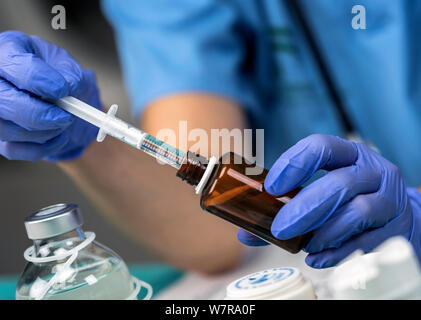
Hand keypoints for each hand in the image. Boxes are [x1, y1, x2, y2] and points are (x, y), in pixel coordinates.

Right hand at [0, 31, 100, 160]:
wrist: (65, 103)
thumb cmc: (61, 78)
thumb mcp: (70, 68)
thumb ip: (71, 74)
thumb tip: (68, 87)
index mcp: (8, 51)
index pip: (12, 63)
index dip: (36, 79)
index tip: (62, 89)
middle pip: (0, 100)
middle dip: (37, 113)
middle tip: (65, 117)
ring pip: (4, 128)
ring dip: (42, 132)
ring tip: (64, 123)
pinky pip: (13, 149)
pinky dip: (41, 148)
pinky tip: (59, 138)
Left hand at [238, 134, 420, 267]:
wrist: (394, 214)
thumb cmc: (347, 198)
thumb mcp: (321, 189)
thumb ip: (284, 208)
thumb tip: (247, 232)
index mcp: (347, 154)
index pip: (321, 146)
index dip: (294, 164)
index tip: (271, 187)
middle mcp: (372, 171)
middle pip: (340, 184)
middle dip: (305, 208)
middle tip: (280, 229)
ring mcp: (388, 199)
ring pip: (358, 211)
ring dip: (324, 232)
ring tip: (304, 245)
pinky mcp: (396, 228)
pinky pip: (369, 241)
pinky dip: (339, 252)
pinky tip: (317, 258)